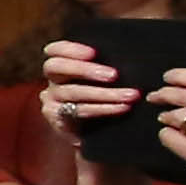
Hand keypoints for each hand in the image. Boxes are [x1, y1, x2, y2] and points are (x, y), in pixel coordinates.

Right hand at [30, 41, 164, 184]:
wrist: (106, 137)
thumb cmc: (111, 100)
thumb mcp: (109, 80)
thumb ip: (110, 64)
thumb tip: (135, 47)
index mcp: (63, 66)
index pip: (55, 50)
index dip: (71, 48)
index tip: (94, 51)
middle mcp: (52, 81)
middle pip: (55, 67)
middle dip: (85, 69)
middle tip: (114, 75)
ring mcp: (51, 100)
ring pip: (72, 91)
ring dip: (104, 93)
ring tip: (131, 95)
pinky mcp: (56, 119)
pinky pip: (78, 111)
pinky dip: (103, 109)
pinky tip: (122, 108)